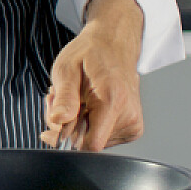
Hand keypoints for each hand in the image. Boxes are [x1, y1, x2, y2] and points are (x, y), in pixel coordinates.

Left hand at [41, 0, 144, 150]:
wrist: (114, 45)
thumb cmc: (91, 53)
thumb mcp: (67, 68)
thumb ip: (63, 97)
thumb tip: (57, 121)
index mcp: (114, 100)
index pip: (90, 144)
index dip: (67, 139)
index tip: (56, 121)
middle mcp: (129, 116)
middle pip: (87, 143)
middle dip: (66, 126)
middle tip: (60, 99)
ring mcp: (134, 124)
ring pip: (93, 141)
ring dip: (76, 125)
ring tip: (75, 99)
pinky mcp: (133, 128)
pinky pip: (102, 137)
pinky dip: (89, 125)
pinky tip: (87, 105)